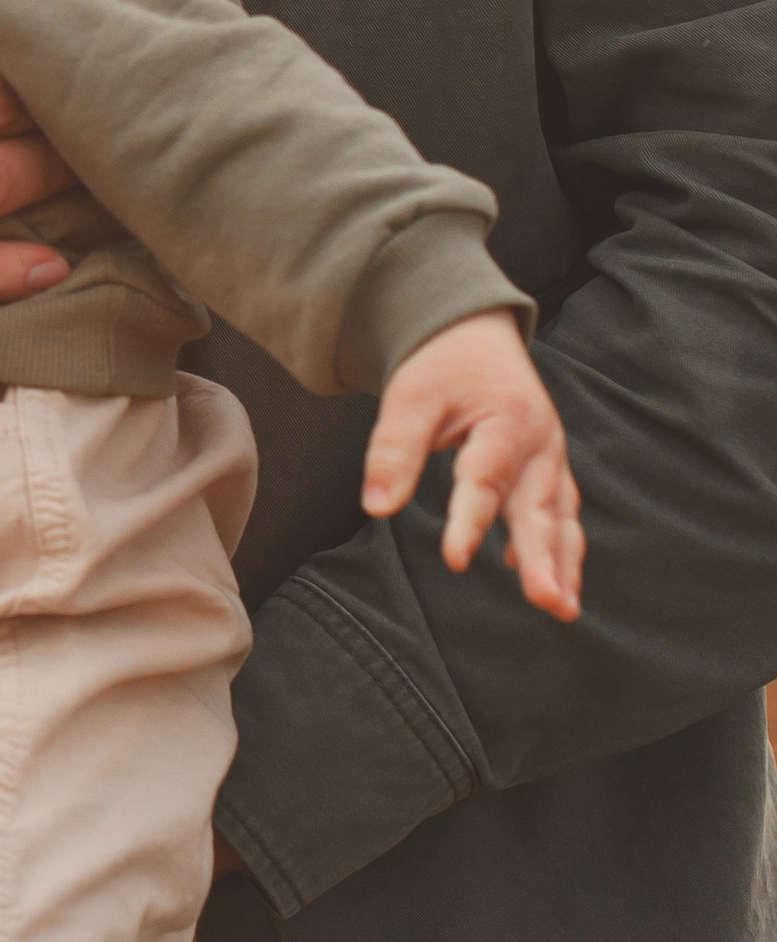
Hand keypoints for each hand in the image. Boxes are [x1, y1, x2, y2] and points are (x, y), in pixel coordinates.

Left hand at [365, 312, 583, 621]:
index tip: (454, 559)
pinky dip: (560, 546)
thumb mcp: (409, 396)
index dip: (469, 522)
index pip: (484, 482)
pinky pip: (561, 511)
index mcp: (506, 422)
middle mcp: (540, 444)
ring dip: (564, 563)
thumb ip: (393, 450)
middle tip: (548, 602)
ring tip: (563, 608)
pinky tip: (548, 579)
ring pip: (562, 516)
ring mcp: (550, 457)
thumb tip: (377, 507)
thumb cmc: (440, 365)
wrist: (475, 333)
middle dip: (545, 559)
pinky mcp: (549, 467)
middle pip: (539, 508)